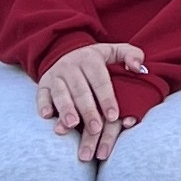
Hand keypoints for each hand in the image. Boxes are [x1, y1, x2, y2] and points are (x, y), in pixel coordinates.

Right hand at [36, 42, 145, 161]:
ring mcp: (55, 75)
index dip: (107, 98)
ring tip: (71, 125)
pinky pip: (41, 95)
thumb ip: (132, 55)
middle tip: (96, 129)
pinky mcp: (43, 84)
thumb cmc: (97, 59)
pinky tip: (47, 116)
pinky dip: (43, 105)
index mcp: (90, 59)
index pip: (100, 80)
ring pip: (60, 93)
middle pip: (80, 90)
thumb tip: (139, 68)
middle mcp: (71, 66)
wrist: (67, 51)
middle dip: (88, 110)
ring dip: (65, 109)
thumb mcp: (115, 51)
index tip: (114, 116)